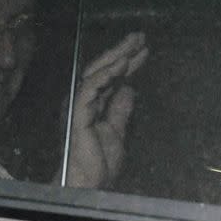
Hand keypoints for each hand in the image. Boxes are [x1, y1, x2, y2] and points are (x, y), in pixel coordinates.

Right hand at [65, 32, 148, 187]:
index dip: (128, 62)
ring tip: (132, 46)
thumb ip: (120, 110)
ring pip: (95, 73)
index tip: (144, 49)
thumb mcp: (117, 132)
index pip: (111, 77)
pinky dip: (104, 76)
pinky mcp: (77, 112)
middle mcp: (84, 100)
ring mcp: (79, 105)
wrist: (88, 182)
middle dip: (121, 52)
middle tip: (139, 37)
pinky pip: (89, 88)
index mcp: (94, 104)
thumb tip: (128, 89)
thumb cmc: (99, 163)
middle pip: (103, 69)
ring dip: (115, 58)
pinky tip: (120, 66)